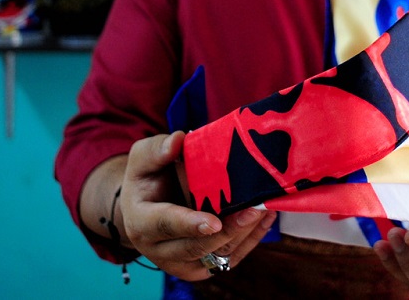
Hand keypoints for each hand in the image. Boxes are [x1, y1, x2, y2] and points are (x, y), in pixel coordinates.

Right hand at [120, 131, 276, 280]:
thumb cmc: (148, 178)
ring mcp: (181, 263)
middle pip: (196, 247)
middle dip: (229, 230)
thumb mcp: (143, 158)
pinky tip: (267, 218)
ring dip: (245, 234)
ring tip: (266, 208)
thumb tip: (177, 141)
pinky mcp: (202, 267)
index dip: (190, 224)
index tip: (214, 222)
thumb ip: (157, 149)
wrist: (148, 206)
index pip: (165, 225)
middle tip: (255, 209)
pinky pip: (229, 258)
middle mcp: (159, 250)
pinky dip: (251, 239)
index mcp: (141, 222)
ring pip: (217, 256)